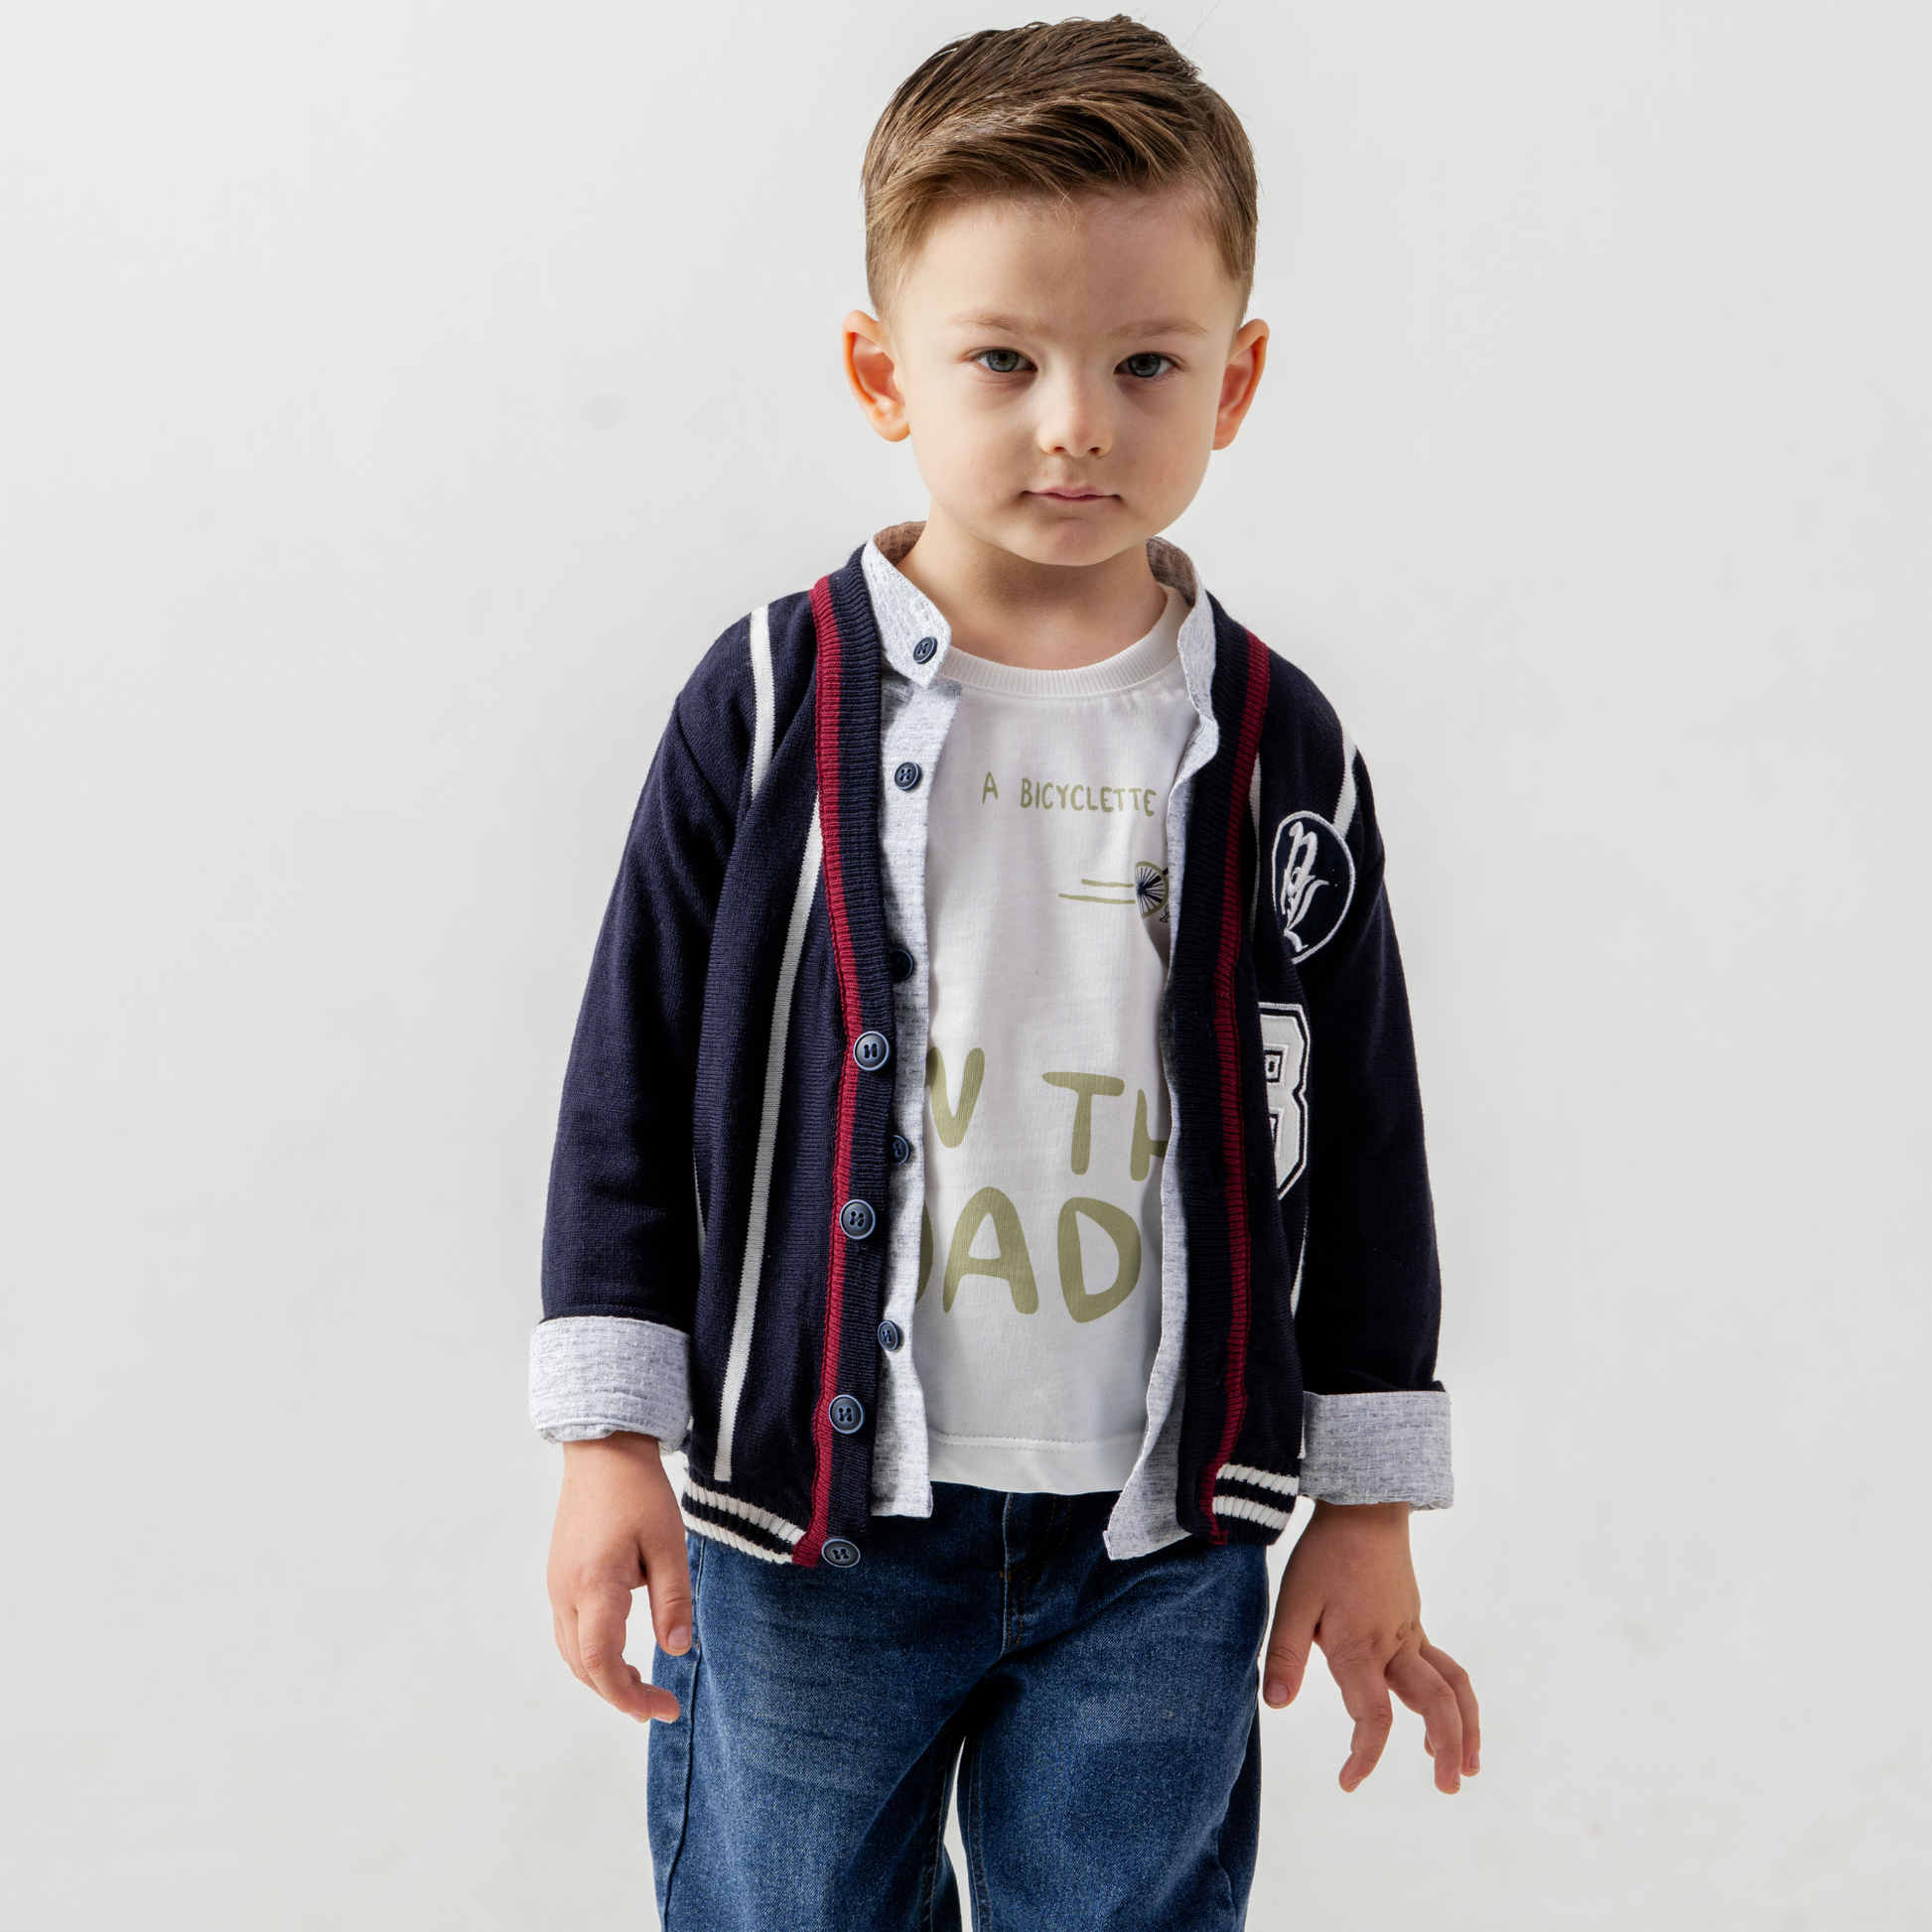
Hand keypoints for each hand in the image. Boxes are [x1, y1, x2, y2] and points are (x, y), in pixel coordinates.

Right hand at [547, 1432, 690, 1721]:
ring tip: (643, 1687)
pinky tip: (622, 1653)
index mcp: (593, 1586)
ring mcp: (557, 1586)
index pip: (601, 1663)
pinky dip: (593, 1655)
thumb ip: (672, 1599)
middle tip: (661, 1706)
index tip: (663, 1709)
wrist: (602, 1452)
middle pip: (584, 1666)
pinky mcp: (560, 1578)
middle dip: (620, 1694)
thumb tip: (677, 1651)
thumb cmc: (638, 1492)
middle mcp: (565, 1593)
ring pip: (573, 1653)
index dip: (629, 1695)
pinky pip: (570, 1632)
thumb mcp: (668, 1543)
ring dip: (604, 1677)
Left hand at [1262, 1500, 1478, 1793]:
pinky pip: (1446, 1669)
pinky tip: (1442, 1720)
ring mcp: (1411, 1636)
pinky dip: (1454, 1701)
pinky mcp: (1415, 1627)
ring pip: (1453, 1687)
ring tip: (1466, 1767)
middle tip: (1446, 1787)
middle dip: (1445, 1749)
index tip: (1349, 1782)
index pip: (1374, 1716)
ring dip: (1465, 1729)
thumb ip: (1285, 1653)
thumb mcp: (1293, 1600)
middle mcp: (1395, 1647)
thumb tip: (1276, 1703)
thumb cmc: (1324, 1556)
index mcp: (1361, 1647)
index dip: (1366, 1755)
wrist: (1364, 1512)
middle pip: (1435, 1705)